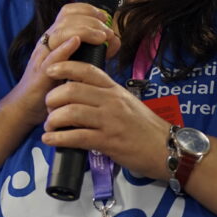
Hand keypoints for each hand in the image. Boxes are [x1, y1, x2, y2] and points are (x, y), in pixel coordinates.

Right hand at [1, 3, 119, 128]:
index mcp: (54, 38)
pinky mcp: (41, 73)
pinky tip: (76, 42)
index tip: (104, 17)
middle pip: (66, 18)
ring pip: (59, 33)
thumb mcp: (76, 63)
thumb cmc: (52, 85)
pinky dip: (64, 47)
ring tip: (101, 37)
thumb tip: (114, 39)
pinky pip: (51, 56)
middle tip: (106, 31)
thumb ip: (94, 51)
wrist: (26, 107)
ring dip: (83, 30)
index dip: (87, 9)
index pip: (68, 12)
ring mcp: (43, 56)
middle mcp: (47, 42)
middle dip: (90, 20)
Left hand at [41, 60, 171, 178]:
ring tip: (49, 125)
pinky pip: (78, 137)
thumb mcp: (126, 102)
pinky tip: (50, 139)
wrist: (168, 149)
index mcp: (114, 89)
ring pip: (72, 112)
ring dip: (53, 119)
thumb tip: (77, 94)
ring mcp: (110, 121)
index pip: (87, 70)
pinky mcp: (109, 142)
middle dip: (53, 97)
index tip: (50, 69)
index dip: (65, 67)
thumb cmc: (145, 127)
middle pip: (73, 90)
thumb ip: (104, 95)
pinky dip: (59, 138)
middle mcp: (111, 101)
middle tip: (48, 107)